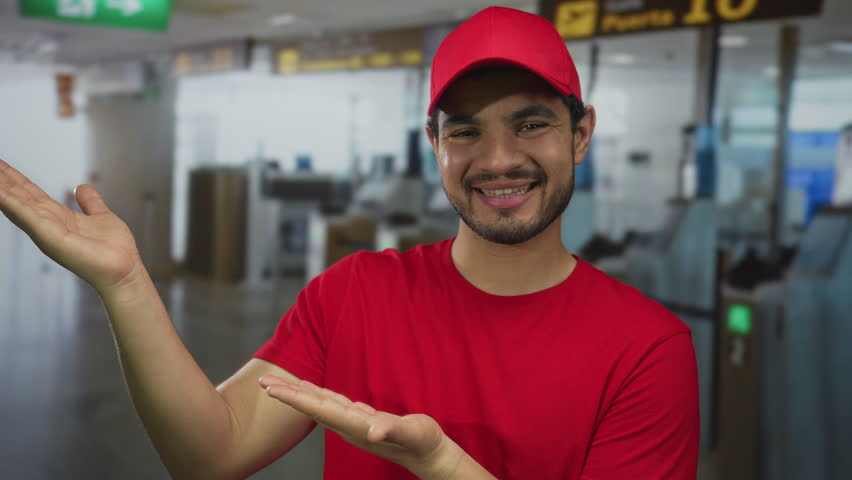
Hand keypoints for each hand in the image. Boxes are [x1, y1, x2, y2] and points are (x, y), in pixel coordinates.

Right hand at [0, 159, 143, 292]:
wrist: (124, 270)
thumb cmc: (114, 250)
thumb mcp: (101, 216)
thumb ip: (90, 202)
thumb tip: (82, 187)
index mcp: (57, 216)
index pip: (30, 192)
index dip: (14, 178)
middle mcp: (47, 222)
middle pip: (18, 195)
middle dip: (2, 178)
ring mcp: (46, 229)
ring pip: (17, 202)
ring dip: (1, 188)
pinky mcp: (49, 236)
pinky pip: (26, 215)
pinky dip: (10, 202)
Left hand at [259, 376, 463, 479]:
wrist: (429, 454)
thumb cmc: (423, 442)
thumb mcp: (412, 432)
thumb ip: (392, 429)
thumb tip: (374, 431)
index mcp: (355, 426)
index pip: (318, 410)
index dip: (295, 399)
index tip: (272, 390)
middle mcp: (348, 426)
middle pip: (311, 407)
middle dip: (287, 394)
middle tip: (262, 380)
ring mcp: (353, 423)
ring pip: (318, 405)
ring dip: (297, 394)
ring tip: (278, 384)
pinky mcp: (360, 419)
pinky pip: (331, 404)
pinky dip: (316, 395)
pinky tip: (310, 390)